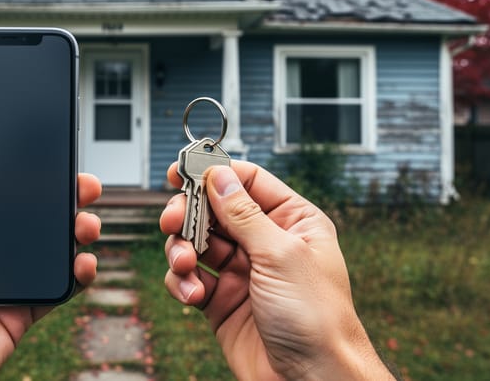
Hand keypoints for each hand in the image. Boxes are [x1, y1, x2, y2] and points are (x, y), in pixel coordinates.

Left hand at [0, 139, 102, 379]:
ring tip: (87, 223)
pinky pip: (57, 290)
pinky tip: (84, 261)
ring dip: (76, 231)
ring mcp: (3, 285)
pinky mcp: (20, 313)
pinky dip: (77, 274)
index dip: (20, 178)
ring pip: (50, 250)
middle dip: (61, 199)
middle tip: (83, 185)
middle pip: (30, 219)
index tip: (45, 159)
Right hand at [160, 161, 392, 380]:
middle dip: (188, 214)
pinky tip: (191, 293)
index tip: (178, 171)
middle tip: (172, 220)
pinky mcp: (221, 301)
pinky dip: (182, 282)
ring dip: (181, 250)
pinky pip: (189, 278)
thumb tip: (218, 175)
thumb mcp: (280, 254)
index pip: (247, 181)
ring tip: (185, 265)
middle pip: (213, 209)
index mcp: (292, 221)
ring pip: (195, 243)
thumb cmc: (317, 319)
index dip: (212, 173)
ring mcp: (241, 272)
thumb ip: (244, 213)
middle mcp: (265, 242)